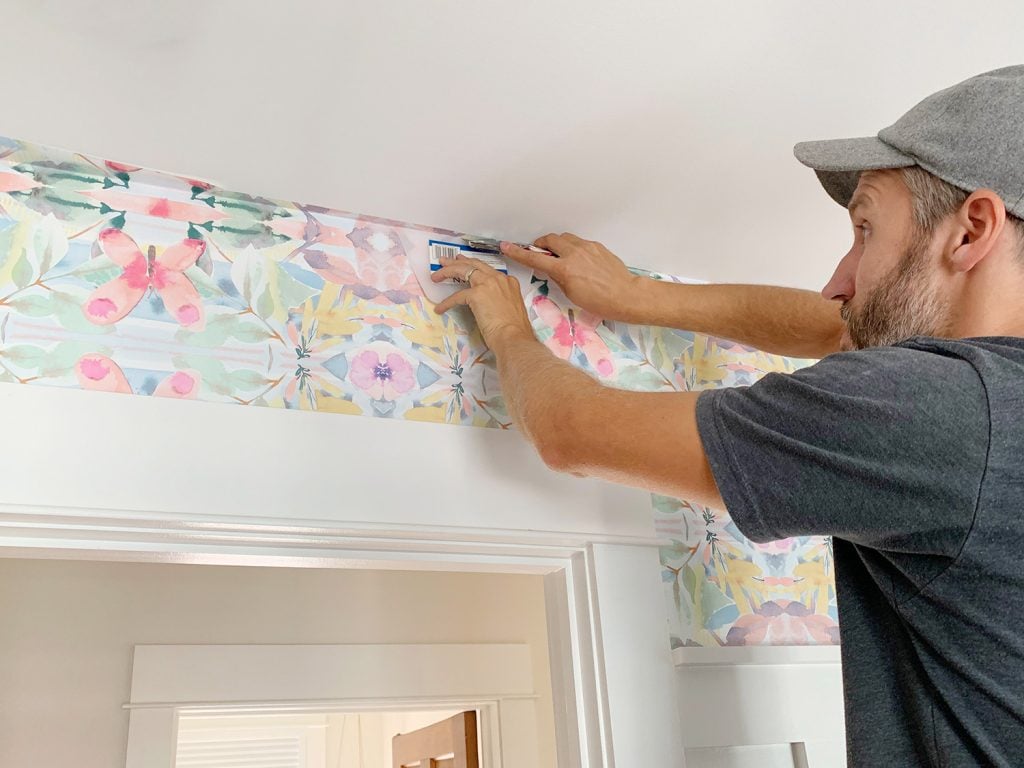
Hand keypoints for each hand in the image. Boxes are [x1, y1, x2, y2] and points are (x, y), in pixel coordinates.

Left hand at [431, 254, 534, 349]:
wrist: (514, 337)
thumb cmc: (514, 330)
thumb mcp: (510, 309)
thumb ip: (499, 301)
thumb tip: (486, 304)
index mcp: (509, 282)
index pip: (487, 269)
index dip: (473, 266)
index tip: (464, 264)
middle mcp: (499, 279)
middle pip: (474, 265)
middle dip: (457, 262)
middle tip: (445, 262)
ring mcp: (488, 284)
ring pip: (463, 270)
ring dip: (447, 272)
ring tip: (436, 276)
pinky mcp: (476, 294)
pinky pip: (456, 296)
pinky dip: (446, 303)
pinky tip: (440, 308)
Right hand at [500, 233, 644, 321]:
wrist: (625, 295)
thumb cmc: (599, 302)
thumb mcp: (571, 294)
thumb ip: (558, 278)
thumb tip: (552, 269)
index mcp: (564, 269)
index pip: (535, 259)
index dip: (518, 253)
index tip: (507, 247)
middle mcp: (574, 254)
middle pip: (549, 240)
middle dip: (541, 244)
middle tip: (539, 252)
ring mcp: (587, 247)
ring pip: (565, 238)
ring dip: (558, 244)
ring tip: (559, 255)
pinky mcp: (597, 246)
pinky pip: (579, 242)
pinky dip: (573, 247)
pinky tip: (579, 260)